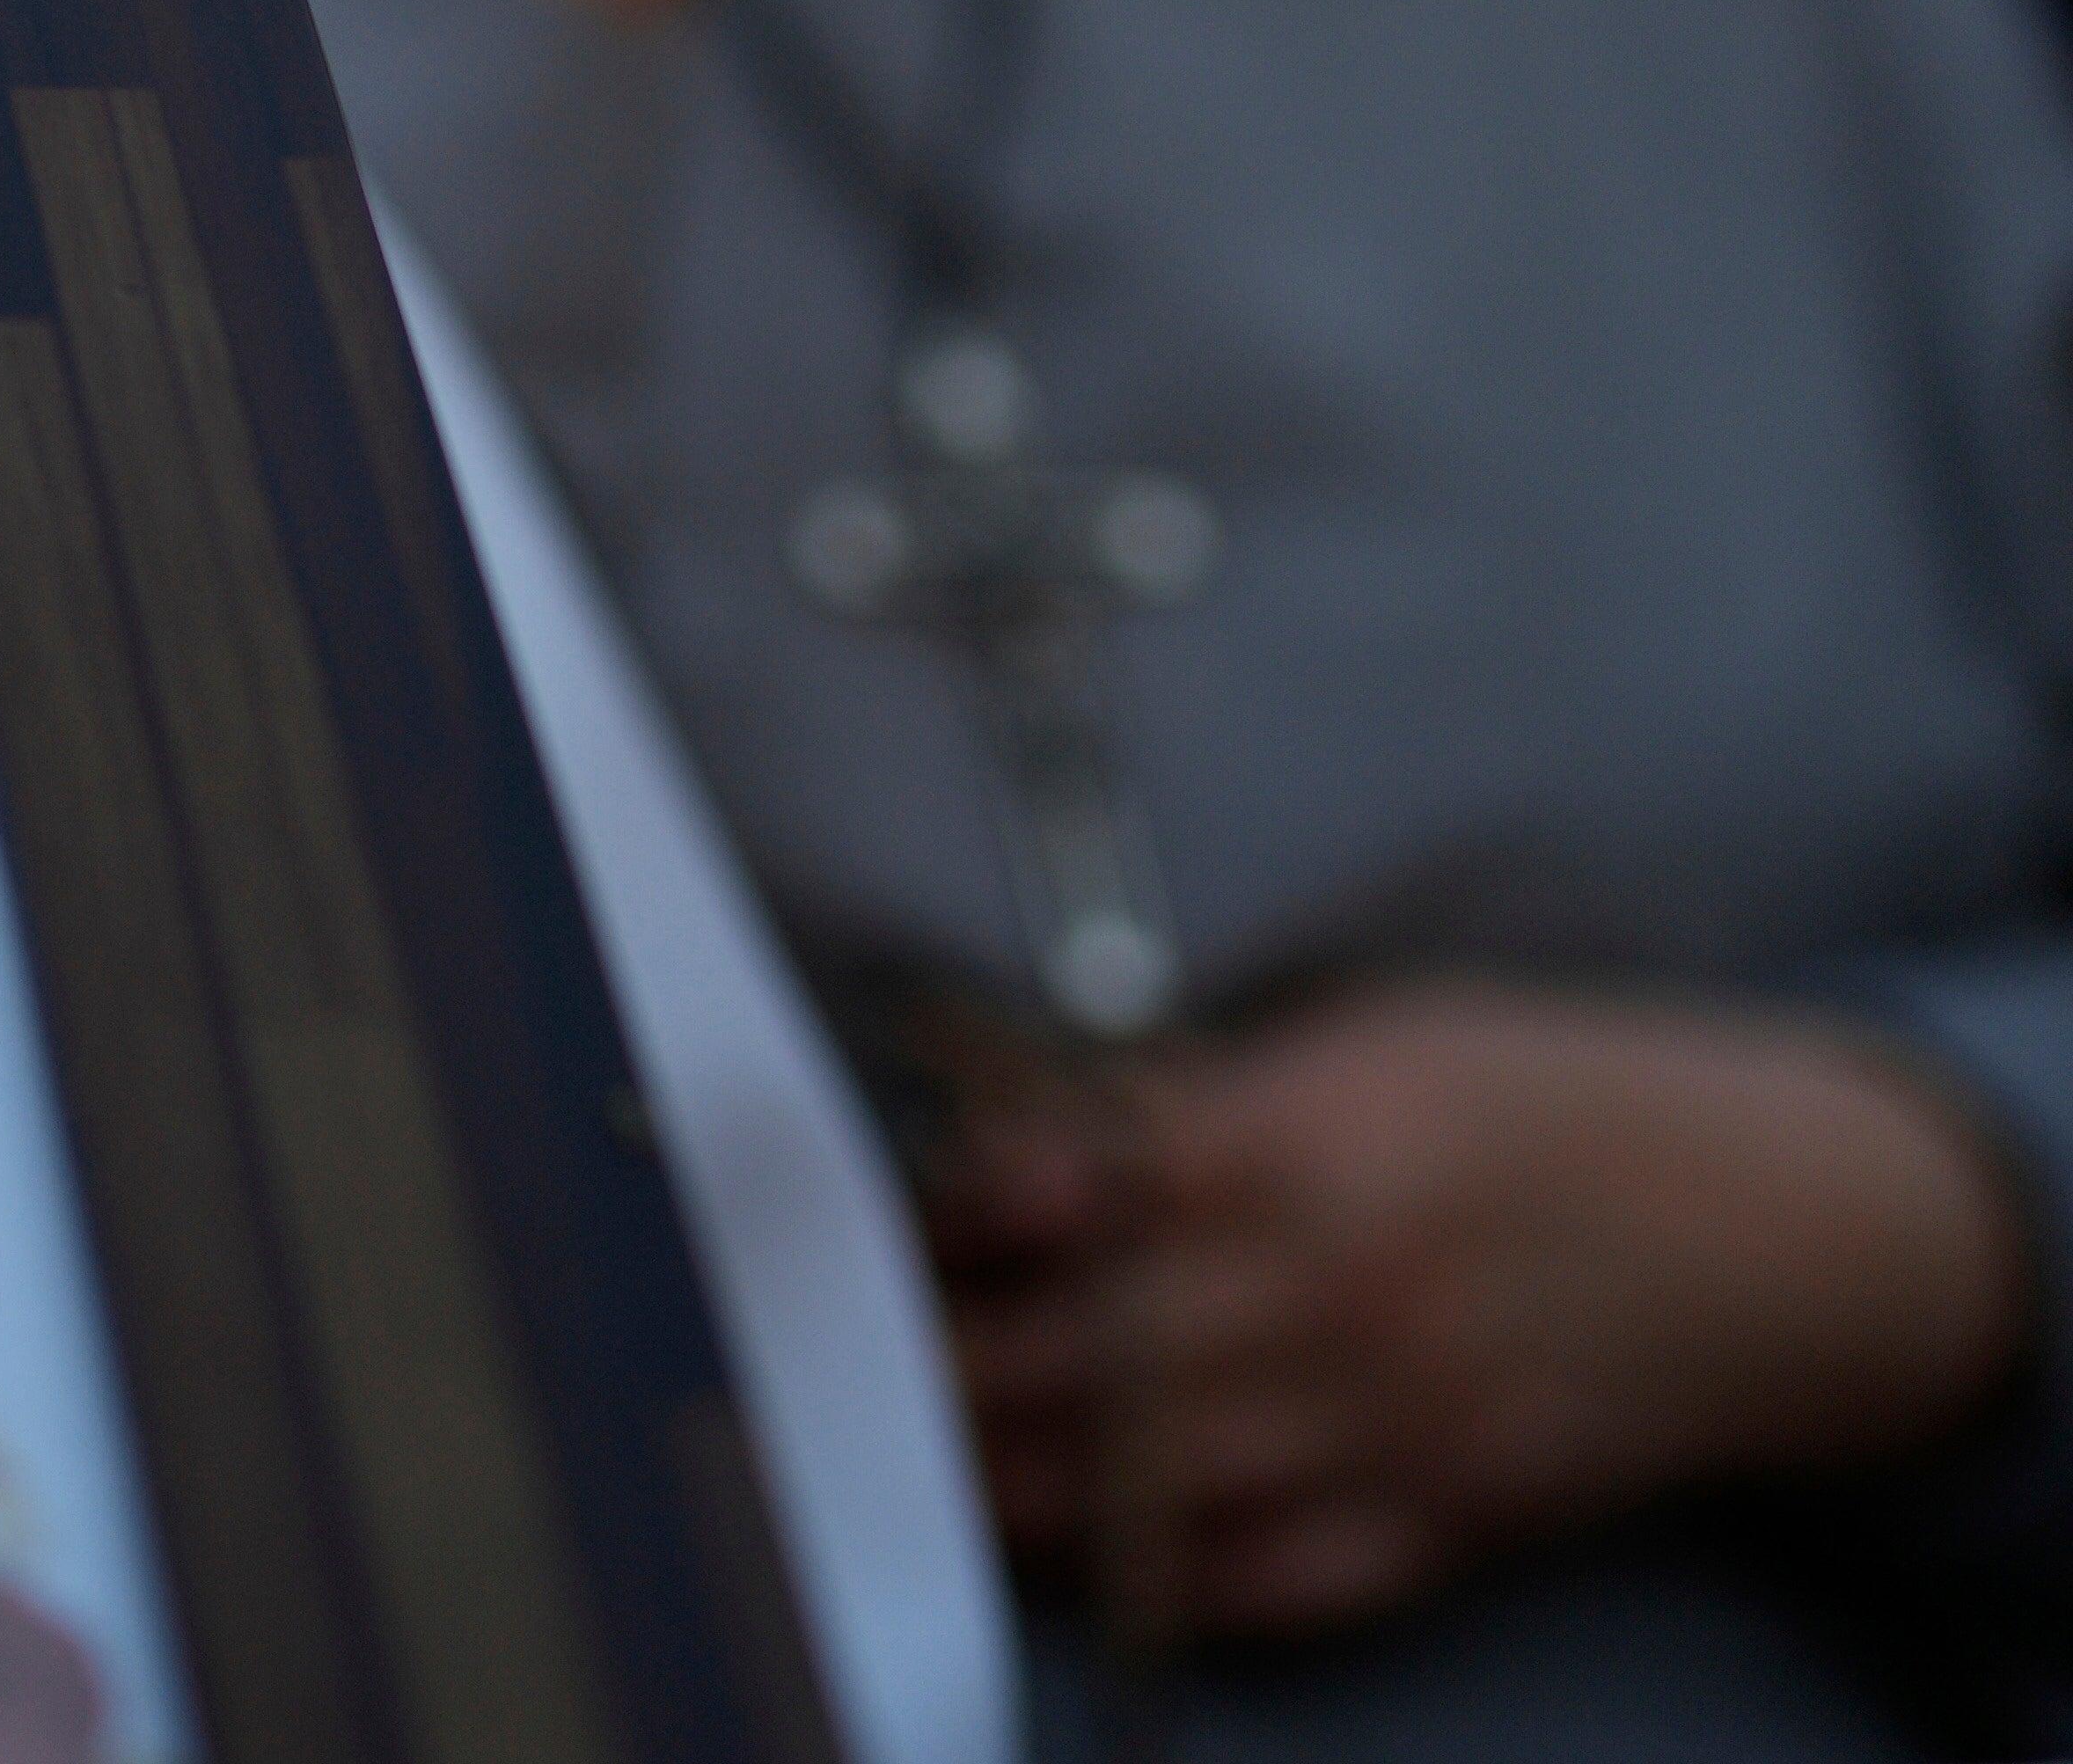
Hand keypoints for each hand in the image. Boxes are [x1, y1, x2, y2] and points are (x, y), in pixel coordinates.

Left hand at [932, 985, 2031, 1638]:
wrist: (1773, 1230)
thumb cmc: (1540, 1104)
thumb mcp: (1366, 1038)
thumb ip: (1192, 1104)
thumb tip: (1013, 1149)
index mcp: (1307, 1135)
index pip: (1063, 1192)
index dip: (944, 1221)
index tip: (870, 1230)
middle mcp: (1346, 1289)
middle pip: (1077, 1362)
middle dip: (938, 1371)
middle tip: (842, 1368)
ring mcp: (1403, 1422)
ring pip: (1148, 1491)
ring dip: (1007, 1485)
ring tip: (911, 1460)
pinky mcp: (1455, 1517)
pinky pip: (1268, 1579)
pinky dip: (1156, 1573)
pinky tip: (1069, 1547)